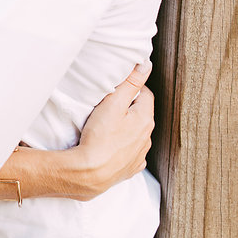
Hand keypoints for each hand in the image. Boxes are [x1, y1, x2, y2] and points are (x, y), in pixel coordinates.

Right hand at [72, 62, 154, 199]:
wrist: (90, 172)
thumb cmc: (100, 136)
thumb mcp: (113, 103)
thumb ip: (130, 83)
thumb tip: (146, 64)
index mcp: (145, 119)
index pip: (145, 95)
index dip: (132, 88)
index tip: (118, 88)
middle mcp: (147, 138)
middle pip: (141, 114)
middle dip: (129, 107)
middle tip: (109, 104)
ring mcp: (140, 155)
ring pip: (136, 133)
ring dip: (127, 127)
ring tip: (107, 125)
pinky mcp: (130, 168)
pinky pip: (131, 152)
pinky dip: (123, 146)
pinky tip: (110, 145)